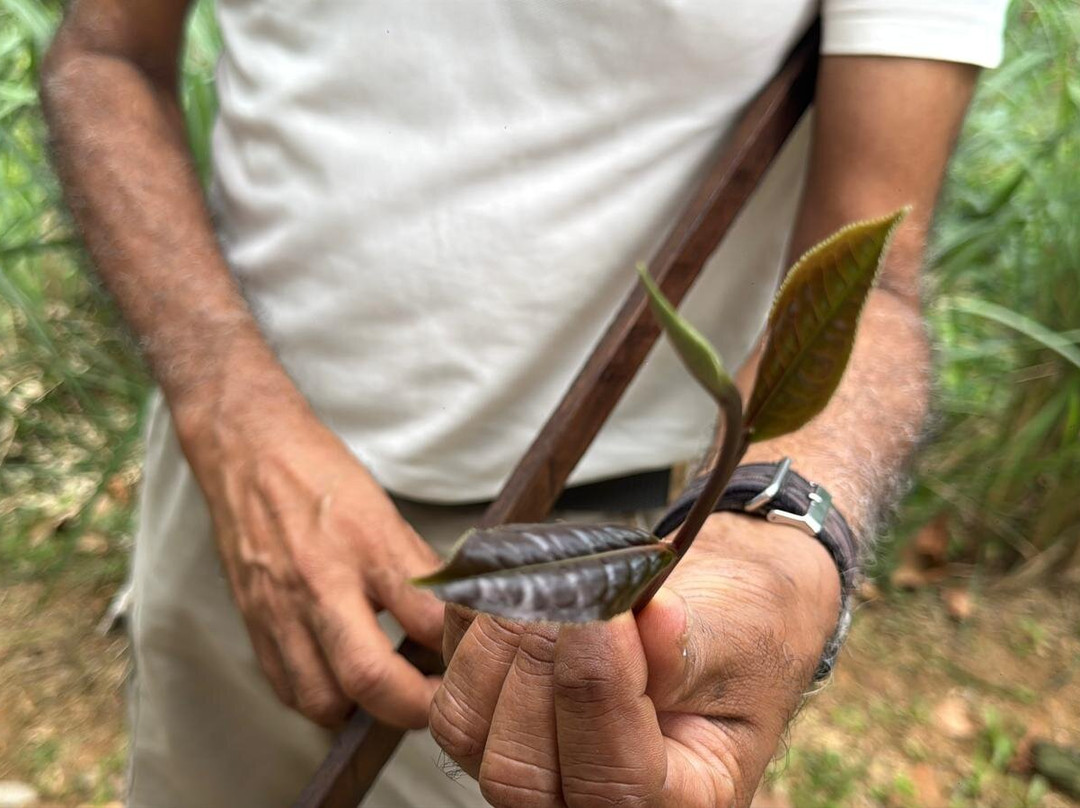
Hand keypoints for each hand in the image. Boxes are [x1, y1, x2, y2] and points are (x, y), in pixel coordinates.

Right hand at [184, 398, 444, 728]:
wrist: (248, 452)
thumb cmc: (318, 475)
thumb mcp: (384, 512)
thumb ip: (417, 567)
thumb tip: (451, 611)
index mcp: (366, 547)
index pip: (427, 619)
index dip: (458, 649)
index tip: (472, 659)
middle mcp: (320, 585)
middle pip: (370, 677)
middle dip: (413, 706)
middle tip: (438, 703)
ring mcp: (281, 611)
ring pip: (323, 699)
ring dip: (362, 712)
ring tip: (389, 695)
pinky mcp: (254, 624)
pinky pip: (287, 688)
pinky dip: (320, 700)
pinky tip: (341, 684)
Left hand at [430, 513, 841, 806]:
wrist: (717, 611)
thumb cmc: (740, 632)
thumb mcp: (740, 641)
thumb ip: (690, 647)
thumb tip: (646, 622)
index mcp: (679, 805)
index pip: (614, 784)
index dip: (597, 691)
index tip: (611, 609)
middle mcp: (591, 804)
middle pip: (520, 773)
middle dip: (540, 666)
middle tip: (578, 586)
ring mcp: (531, 765)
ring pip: (467, 726)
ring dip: (500, 639)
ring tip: (555, 579)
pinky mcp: (490, 717)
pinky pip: (451, 676)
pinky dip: (476, 619)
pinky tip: (524, 579)